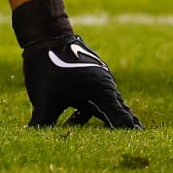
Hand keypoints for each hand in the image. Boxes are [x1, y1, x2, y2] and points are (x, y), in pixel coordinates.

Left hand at [23, 34, 141, 128]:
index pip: (119, 118)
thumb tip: (32, 137)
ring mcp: (96, 79)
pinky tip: (71, 122)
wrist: (46, 34)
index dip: (127, 129)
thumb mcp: (43, 98)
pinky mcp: (86, 76)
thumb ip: (42, 121)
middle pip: (118, 110)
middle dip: (124, 124)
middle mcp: (104, 85)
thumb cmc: (48, 65)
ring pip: (105, 103)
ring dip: (106, 117)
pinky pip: (92, 98)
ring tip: (110, 132)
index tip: (140, 138)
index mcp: (101, 92)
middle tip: (138, 135)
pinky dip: (87, 111)